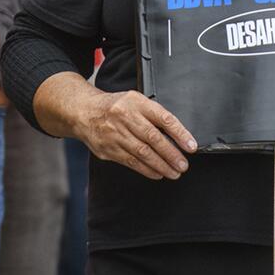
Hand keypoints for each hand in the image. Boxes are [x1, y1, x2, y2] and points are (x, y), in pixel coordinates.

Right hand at [74, 90, 196, 179]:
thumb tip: (177, 135)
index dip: (179, 133)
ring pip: (143, 153)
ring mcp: (115, 134)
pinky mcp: (108, 149)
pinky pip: (131, 162)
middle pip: (153, 138)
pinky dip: (147, 169)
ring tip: (174, 172)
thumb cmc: (115, 107)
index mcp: (136, 102)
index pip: (163, 118)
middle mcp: (125, 117)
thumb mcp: (135, 101)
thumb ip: (153, 115)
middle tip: (183, 164)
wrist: (84, 111)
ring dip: (161, 165)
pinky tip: (157, 173)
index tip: (190, 146)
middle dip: (171, 154)